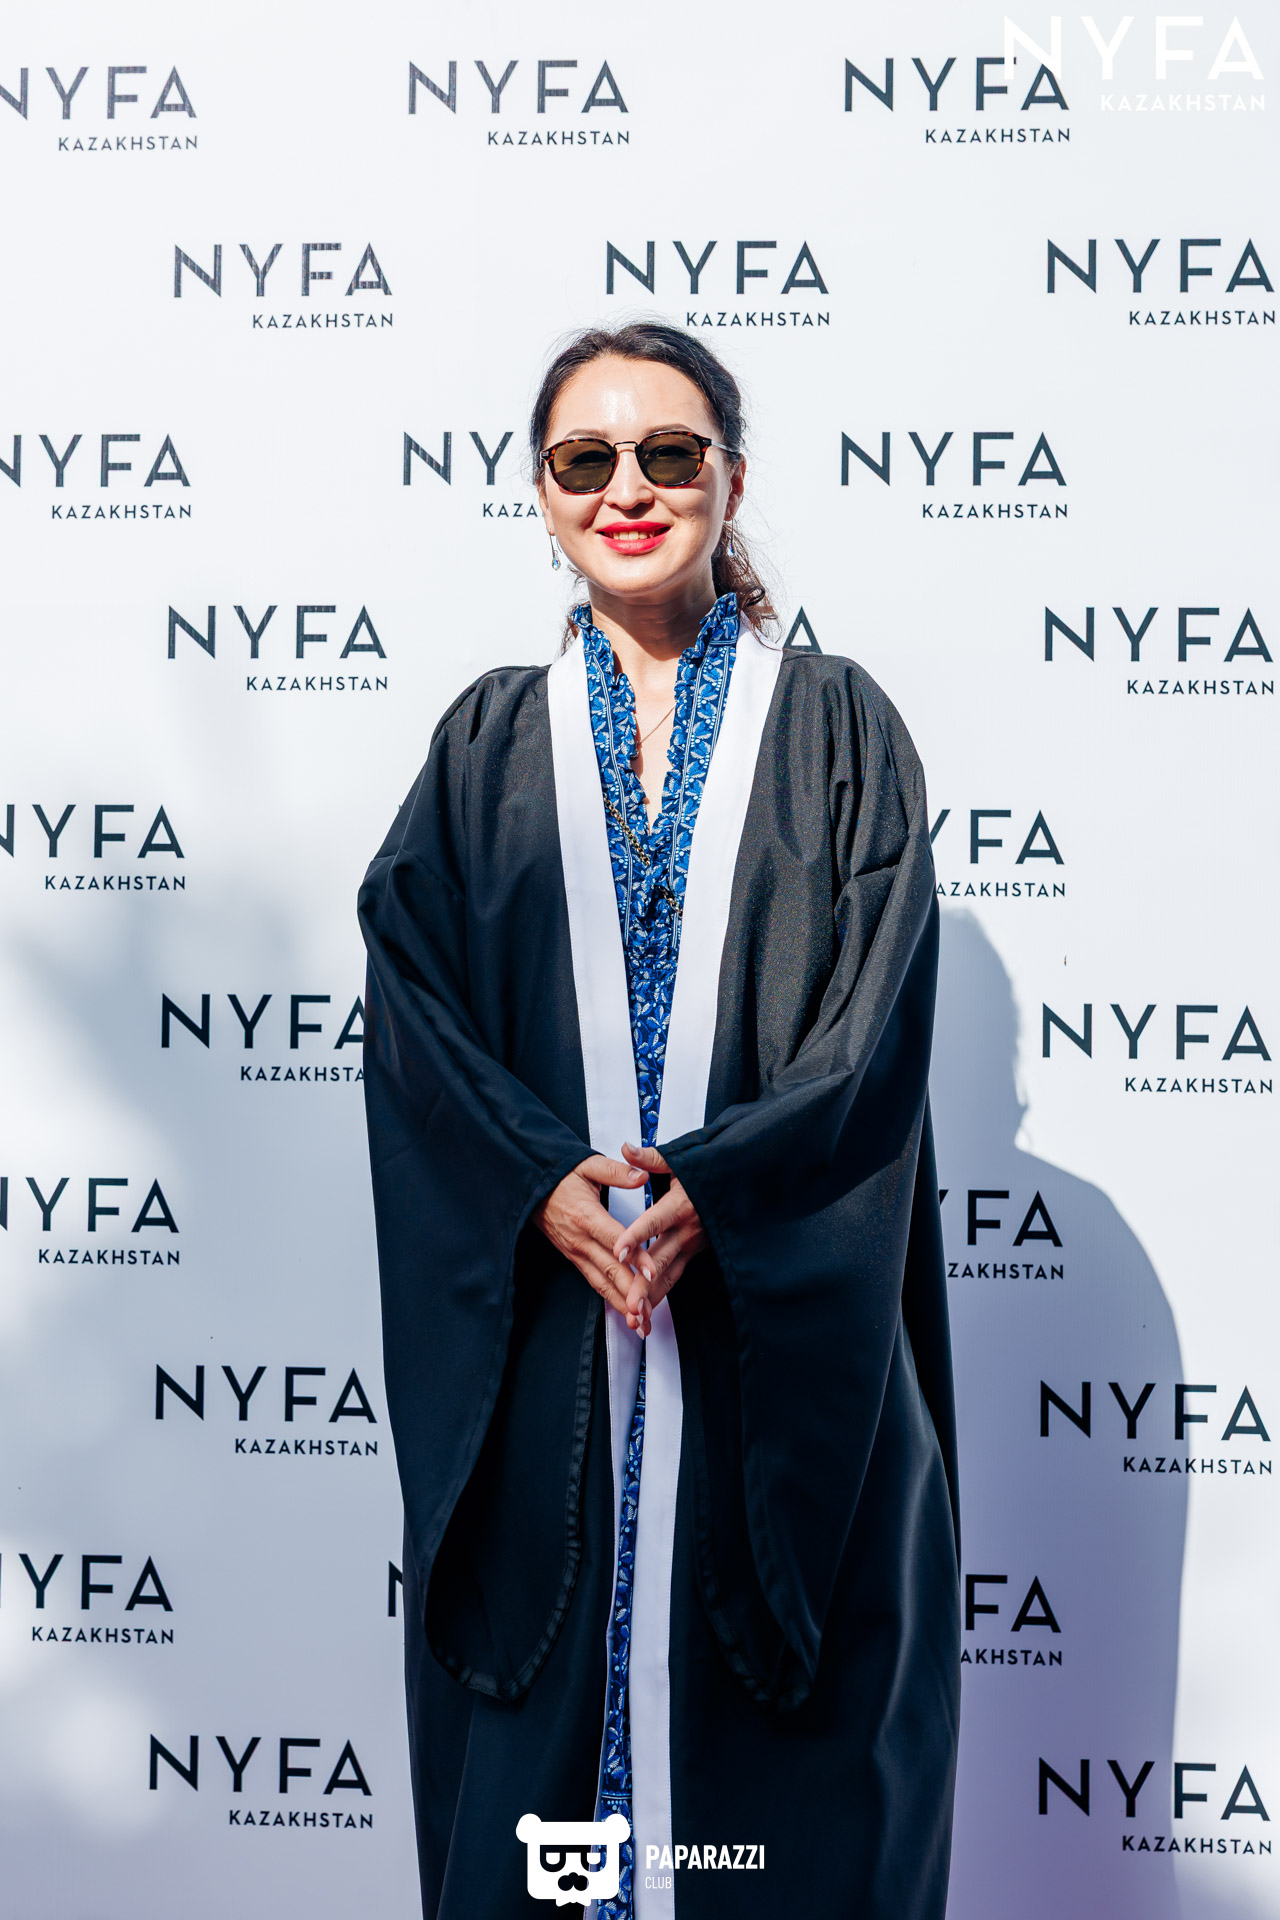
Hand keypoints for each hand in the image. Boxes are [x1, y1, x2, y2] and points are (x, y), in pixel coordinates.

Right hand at [532, 1155, 649, 1327]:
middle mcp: (579, 1239)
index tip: (652, 1271)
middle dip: (629, 1293)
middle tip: (647, 1312)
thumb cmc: (561, 1176)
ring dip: (621, 1304)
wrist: (531, 1187)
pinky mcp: (574, 1259)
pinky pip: (595, 1282)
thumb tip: (641, 1175)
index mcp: (585, 1215)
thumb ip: (616, 1171)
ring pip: (601, 1282)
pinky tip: (627, 1312)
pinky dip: (611, 1299)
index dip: (634, 1256)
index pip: (615, 1239)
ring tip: (640, 1324)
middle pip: (609, 1269)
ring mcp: (575, 1252)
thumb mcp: (587, 1165)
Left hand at [613, 1143, 708, 1336]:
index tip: (617, 1250)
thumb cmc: (712, 1168)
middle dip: (645, 1284)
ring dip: (653, 1298)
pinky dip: (660, 1296)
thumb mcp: (683, 1159)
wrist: (745, 1180)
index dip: (636, 1237)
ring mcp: (693, 1246)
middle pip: (662, 1260)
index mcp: (682, 1205)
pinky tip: (646, 1313)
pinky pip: (675, 1277)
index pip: (655, 1222)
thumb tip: (625, 1147)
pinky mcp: (695, 1254)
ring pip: (670, 1276)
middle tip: (628, 1304)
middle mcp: (688, 1230)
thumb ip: (651, 1158)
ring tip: (636, 1318)